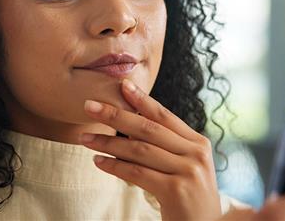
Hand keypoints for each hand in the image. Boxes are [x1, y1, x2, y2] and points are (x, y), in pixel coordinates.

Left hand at [80, 78, 220, 220]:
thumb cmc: (190, 199)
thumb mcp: (186, 167)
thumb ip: (167, 146)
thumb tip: (131, 123)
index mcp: (198, 143)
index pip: (165, 116)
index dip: (142, 99)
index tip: (121, 85)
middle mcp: (196, 154)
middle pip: (148, 128)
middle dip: (116, 115)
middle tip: (90, 106)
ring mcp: (188, 171)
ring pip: (139, 150)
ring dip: (108, 143)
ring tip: (85, 138)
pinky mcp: (176, 191)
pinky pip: (137, 173)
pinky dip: (114, 166)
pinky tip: (98, 162)